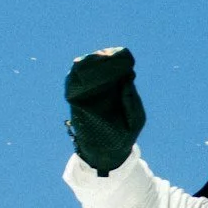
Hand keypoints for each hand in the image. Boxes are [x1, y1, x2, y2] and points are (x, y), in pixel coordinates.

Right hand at [64, 46, 145, 173]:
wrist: (108, 153)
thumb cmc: (124, 134)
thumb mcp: (135, 117)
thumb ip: (132, 99)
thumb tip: (128, 78)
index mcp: (119, 90)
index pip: (116, 69)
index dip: (116, 59)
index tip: (119, 55)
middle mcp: (103, 89)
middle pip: (99, 67)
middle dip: (100, 59)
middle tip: (103, 54)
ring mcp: (89, 94)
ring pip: (84, 73)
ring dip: (86, 64)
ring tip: (91, 59)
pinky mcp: (77, 101)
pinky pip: (72, 86)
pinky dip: (74, 76)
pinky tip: (79, 69)